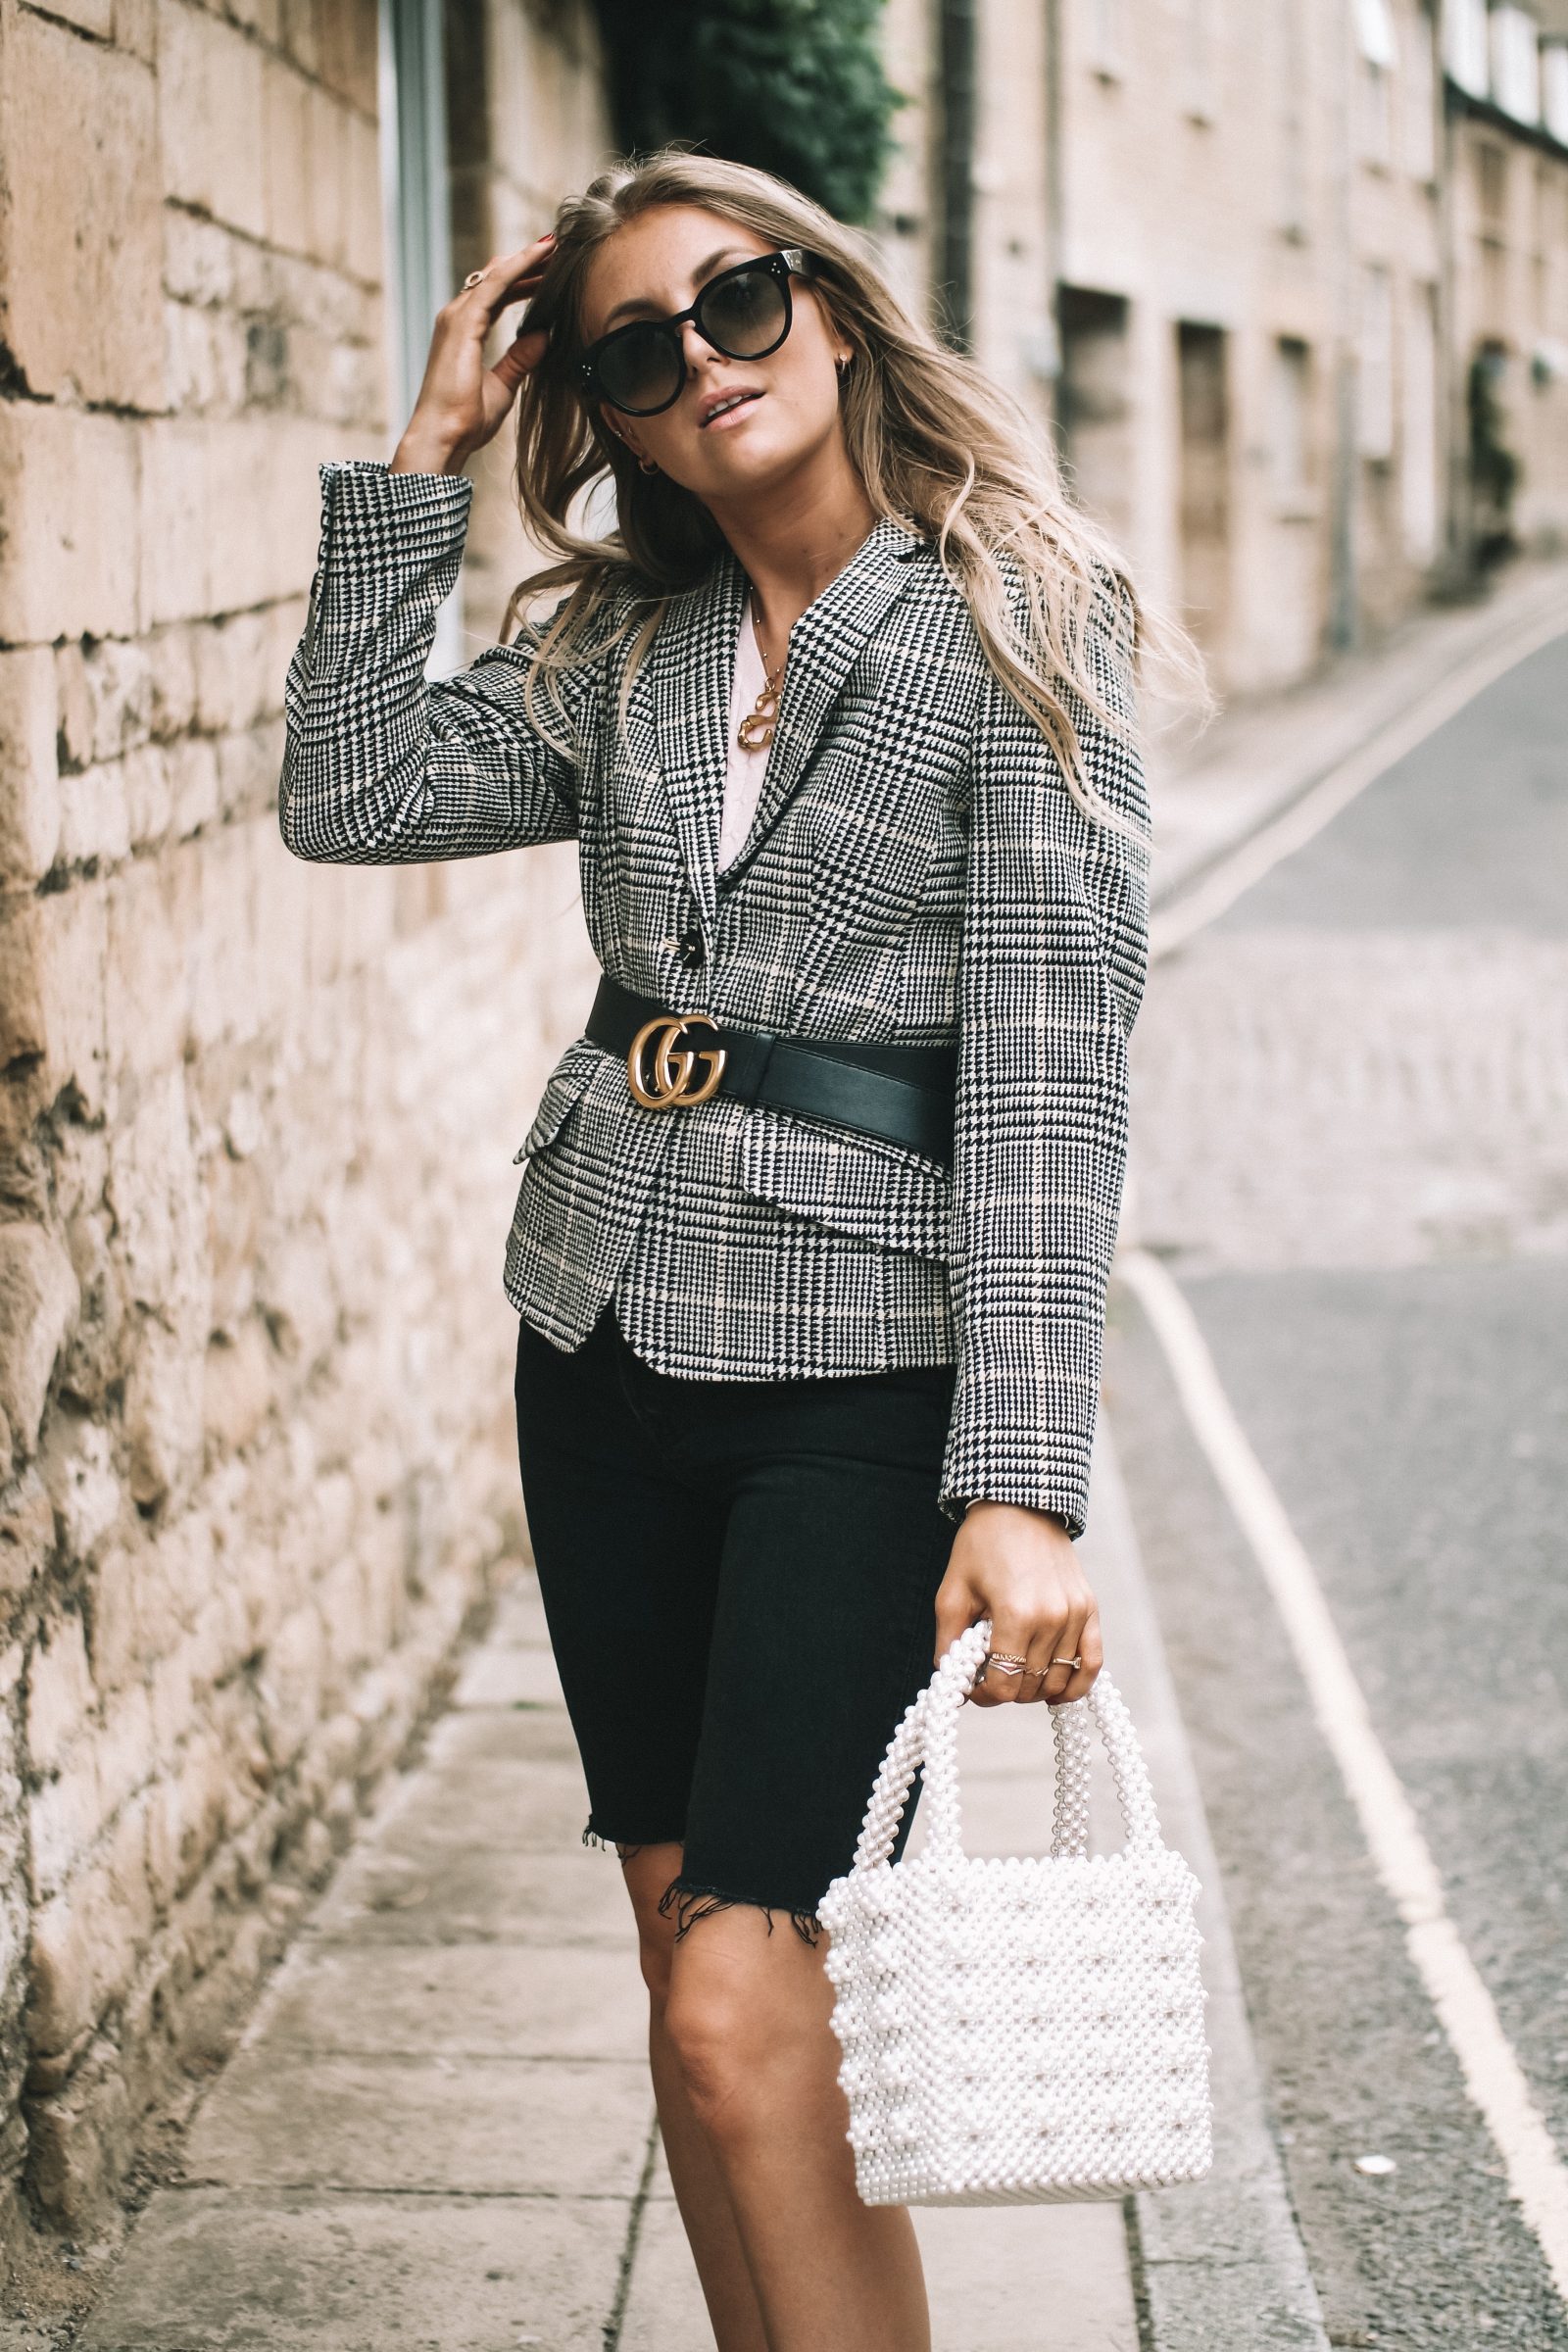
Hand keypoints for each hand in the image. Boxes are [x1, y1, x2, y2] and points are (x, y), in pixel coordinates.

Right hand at [390, 233, 556, 474]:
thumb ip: (520, 359)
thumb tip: (544, 336)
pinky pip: (495, 285)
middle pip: (496, 278)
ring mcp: (456, 317)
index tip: (550, 268)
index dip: (523, 279)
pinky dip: (518, 268)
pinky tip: (540, 256)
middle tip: (558, 249)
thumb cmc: (466, 420)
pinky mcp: (462, 322)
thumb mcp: (503, 385)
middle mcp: (457, 317)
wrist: (444, 435)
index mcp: (464, 331)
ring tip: (555, 245)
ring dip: (526, 259)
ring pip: (496, 275)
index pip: (497, 294)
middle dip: (528, 263)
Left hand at [933, 1500, 1102, 1706]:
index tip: (971, 1687)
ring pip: (1058, 1680)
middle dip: (1004, 1689)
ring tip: (1014, 1673)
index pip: (1004, 1685)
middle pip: (1030, 1686)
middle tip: (988, 1675)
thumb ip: (948, 1643)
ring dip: (1033, 1688)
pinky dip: (1076, 1685)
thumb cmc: (981, 1546)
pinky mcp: (1090, 1609)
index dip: (983, 1695)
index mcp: (1016, 1614)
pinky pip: (1092, 1663)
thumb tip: (952, 1683)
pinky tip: (1056, 1692)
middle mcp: (1052, 1618)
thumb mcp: (952, 1593)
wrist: (1020, 1505)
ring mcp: (1076, 1615)